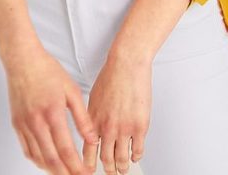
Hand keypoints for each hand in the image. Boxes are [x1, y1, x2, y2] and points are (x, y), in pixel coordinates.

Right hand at [4, 48, 98, 173]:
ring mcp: (24, 124)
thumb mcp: (71, 90)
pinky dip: (37, 160)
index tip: (85, 173)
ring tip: (64, 172)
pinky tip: (46, 161)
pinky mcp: (16, 124)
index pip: (66, 150)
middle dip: (66, 173)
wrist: (22, 60)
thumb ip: (82, 117)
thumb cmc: (46, 70)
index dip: (77, 166)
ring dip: (52, 169)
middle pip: (51, 160)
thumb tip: (91, 138)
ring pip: (38, 158)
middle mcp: (36, 122)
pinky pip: (26, 149)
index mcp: (53, 113)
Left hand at [82, 54, 151, 173]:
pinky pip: (138, 150)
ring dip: (122, 167)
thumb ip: (92, 117)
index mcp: (93, 121)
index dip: (87, 167)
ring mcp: (124, 128)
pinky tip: (135, 155)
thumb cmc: (111, 75)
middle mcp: (107, 128)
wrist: (127, 64)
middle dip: (107, 169)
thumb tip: (91, 130)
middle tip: (110, 172)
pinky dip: (136, 156)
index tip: (88, 173)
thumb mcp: (93, 97)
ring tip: (123, 168)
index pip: (87, 152)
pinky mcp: (140, 126)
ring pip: (122, 159)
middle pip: (106, 159)